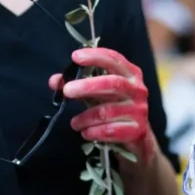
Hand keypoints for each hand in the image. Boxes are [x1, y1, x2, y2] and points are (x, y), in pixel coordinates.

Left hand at [49, 47, 157, 165]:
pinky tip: (85, 133)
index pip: (114, 59)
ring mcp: (139, 110)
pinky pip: (110, 130)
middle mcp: (138, 89)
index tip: (75, 57)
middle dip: (88, 86)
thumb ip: (77, 84)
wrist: (137, 137)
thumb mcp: (97, 93)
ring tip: (74, 123)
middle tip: (67, 90)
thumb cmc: (115, 107)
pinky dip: (94, 132)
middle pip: (113, 83)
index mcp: (130, 74)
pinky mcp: (137, 130)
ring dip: (85, 117)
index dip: (95, 56)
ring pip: (107, 111)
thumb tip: (55, 80)